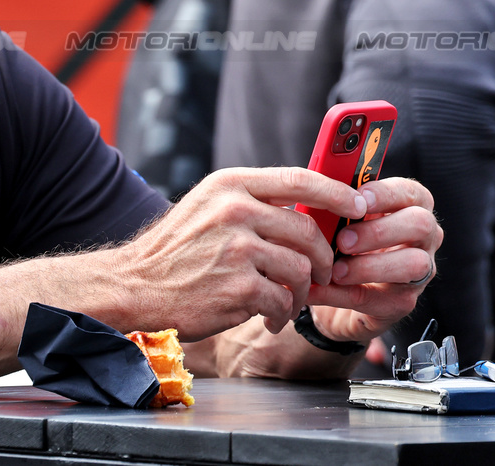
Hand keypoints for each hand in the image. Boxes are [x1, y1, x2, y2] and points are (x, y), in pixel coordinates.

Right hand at [116, 167, 368, 341]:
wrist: (135, 286)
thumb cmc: (175, 251)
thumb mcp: (208, 207)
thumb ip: (251, 201)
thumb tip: (307, 206)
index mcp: (230, 185)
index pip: (299, 179)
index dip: (336, 192)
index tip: (358, 205)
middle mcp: (234, 210)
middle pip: (307, 230)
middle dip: (323, 258)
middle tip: (321, 273)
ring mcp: (236, 249)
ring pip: (300, 269)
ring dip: (300, 292)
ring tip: (286, 301)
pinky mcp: (238, 287)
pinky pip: (283, 301)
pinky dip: (281, 314)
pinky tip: (268, 316)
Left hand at [305, 176, 441, 343]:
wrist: (329, 288)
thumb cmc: (336, 240)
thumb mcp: (335, 216)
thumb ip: (335, 201)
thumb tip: (318, 184)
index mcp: (408, 206)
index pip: (411, 192)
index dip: (386, 193)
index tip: (359, 198)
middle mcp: (423, 237)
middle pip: (420, 224)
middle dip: (379, 231)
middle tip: (342, 240)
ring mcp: (419, 271)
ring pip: (414, 265)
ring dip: (370, 267)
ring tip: (335, 270)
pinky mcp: (403, 302)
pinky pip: (382, 299)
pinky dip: (344, 295)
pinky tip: (320, 290)